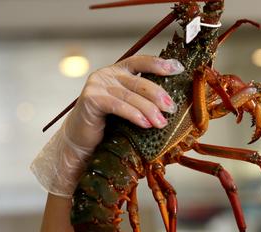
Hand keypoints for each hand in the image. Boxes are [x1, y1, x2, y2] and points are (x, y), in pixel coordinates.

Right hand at [30, 55, 183, 196]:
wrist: (82, 140)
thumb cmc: (109, 124)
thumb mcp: (130, 107)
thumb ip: (144, 99)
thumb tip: (172, 104)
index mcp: (118, 71)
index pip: (141, 62)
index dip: (159, 64)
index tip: (178, 68)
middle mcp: (107, 74)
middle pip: (139, 81)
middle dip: (158, 95)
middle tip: (171, 108)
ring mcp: (97, 85)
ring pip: (130, 95)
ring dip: (149, 109)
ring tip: (161, 122)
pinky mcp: (90, 99)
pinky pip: (117, 105)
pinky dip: (133, 114)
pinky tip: (145, 124)